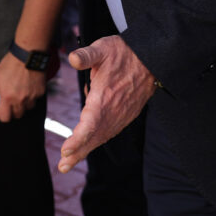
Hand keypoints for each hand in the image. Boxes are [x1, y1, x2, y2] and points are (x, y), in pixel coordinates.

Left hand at [0, 51, 48, 122]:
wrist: (27, 54)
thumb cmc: (10, 65)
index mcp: (7, 97)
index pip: (5, 118)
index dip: (3, 115)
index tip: (3, 109)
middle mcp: (20, 99)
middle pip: (17, 115)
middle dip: (14, 110)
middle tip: (12, 98)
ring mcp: (31, 96)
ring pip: (28, 108)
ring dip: (24, 103)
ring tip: (21, 90)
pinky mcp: (40, 92)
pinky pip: (36, 99)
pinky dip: (32, 95)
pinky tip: (29, 85)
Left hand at [58, 35, 154, 172]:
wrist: (152, 58)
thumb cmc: (124, 53)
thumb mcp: (103, 48)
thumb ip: (87, 55)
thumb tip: (73, 58)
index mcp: (106, 97)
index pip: (90, 124)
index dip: (78, 139)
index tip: (65, 149)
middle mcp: (114, 111)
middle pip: (94, 136)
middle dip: (78, 152)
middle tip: (63, 167)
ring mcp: (121, 115)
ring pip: (101, 136)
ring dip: (85, 150)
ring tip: (68, 163)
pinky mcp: (126, 115)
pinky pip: (109, 132)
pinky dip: (96, 142)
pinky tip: (86, 147)